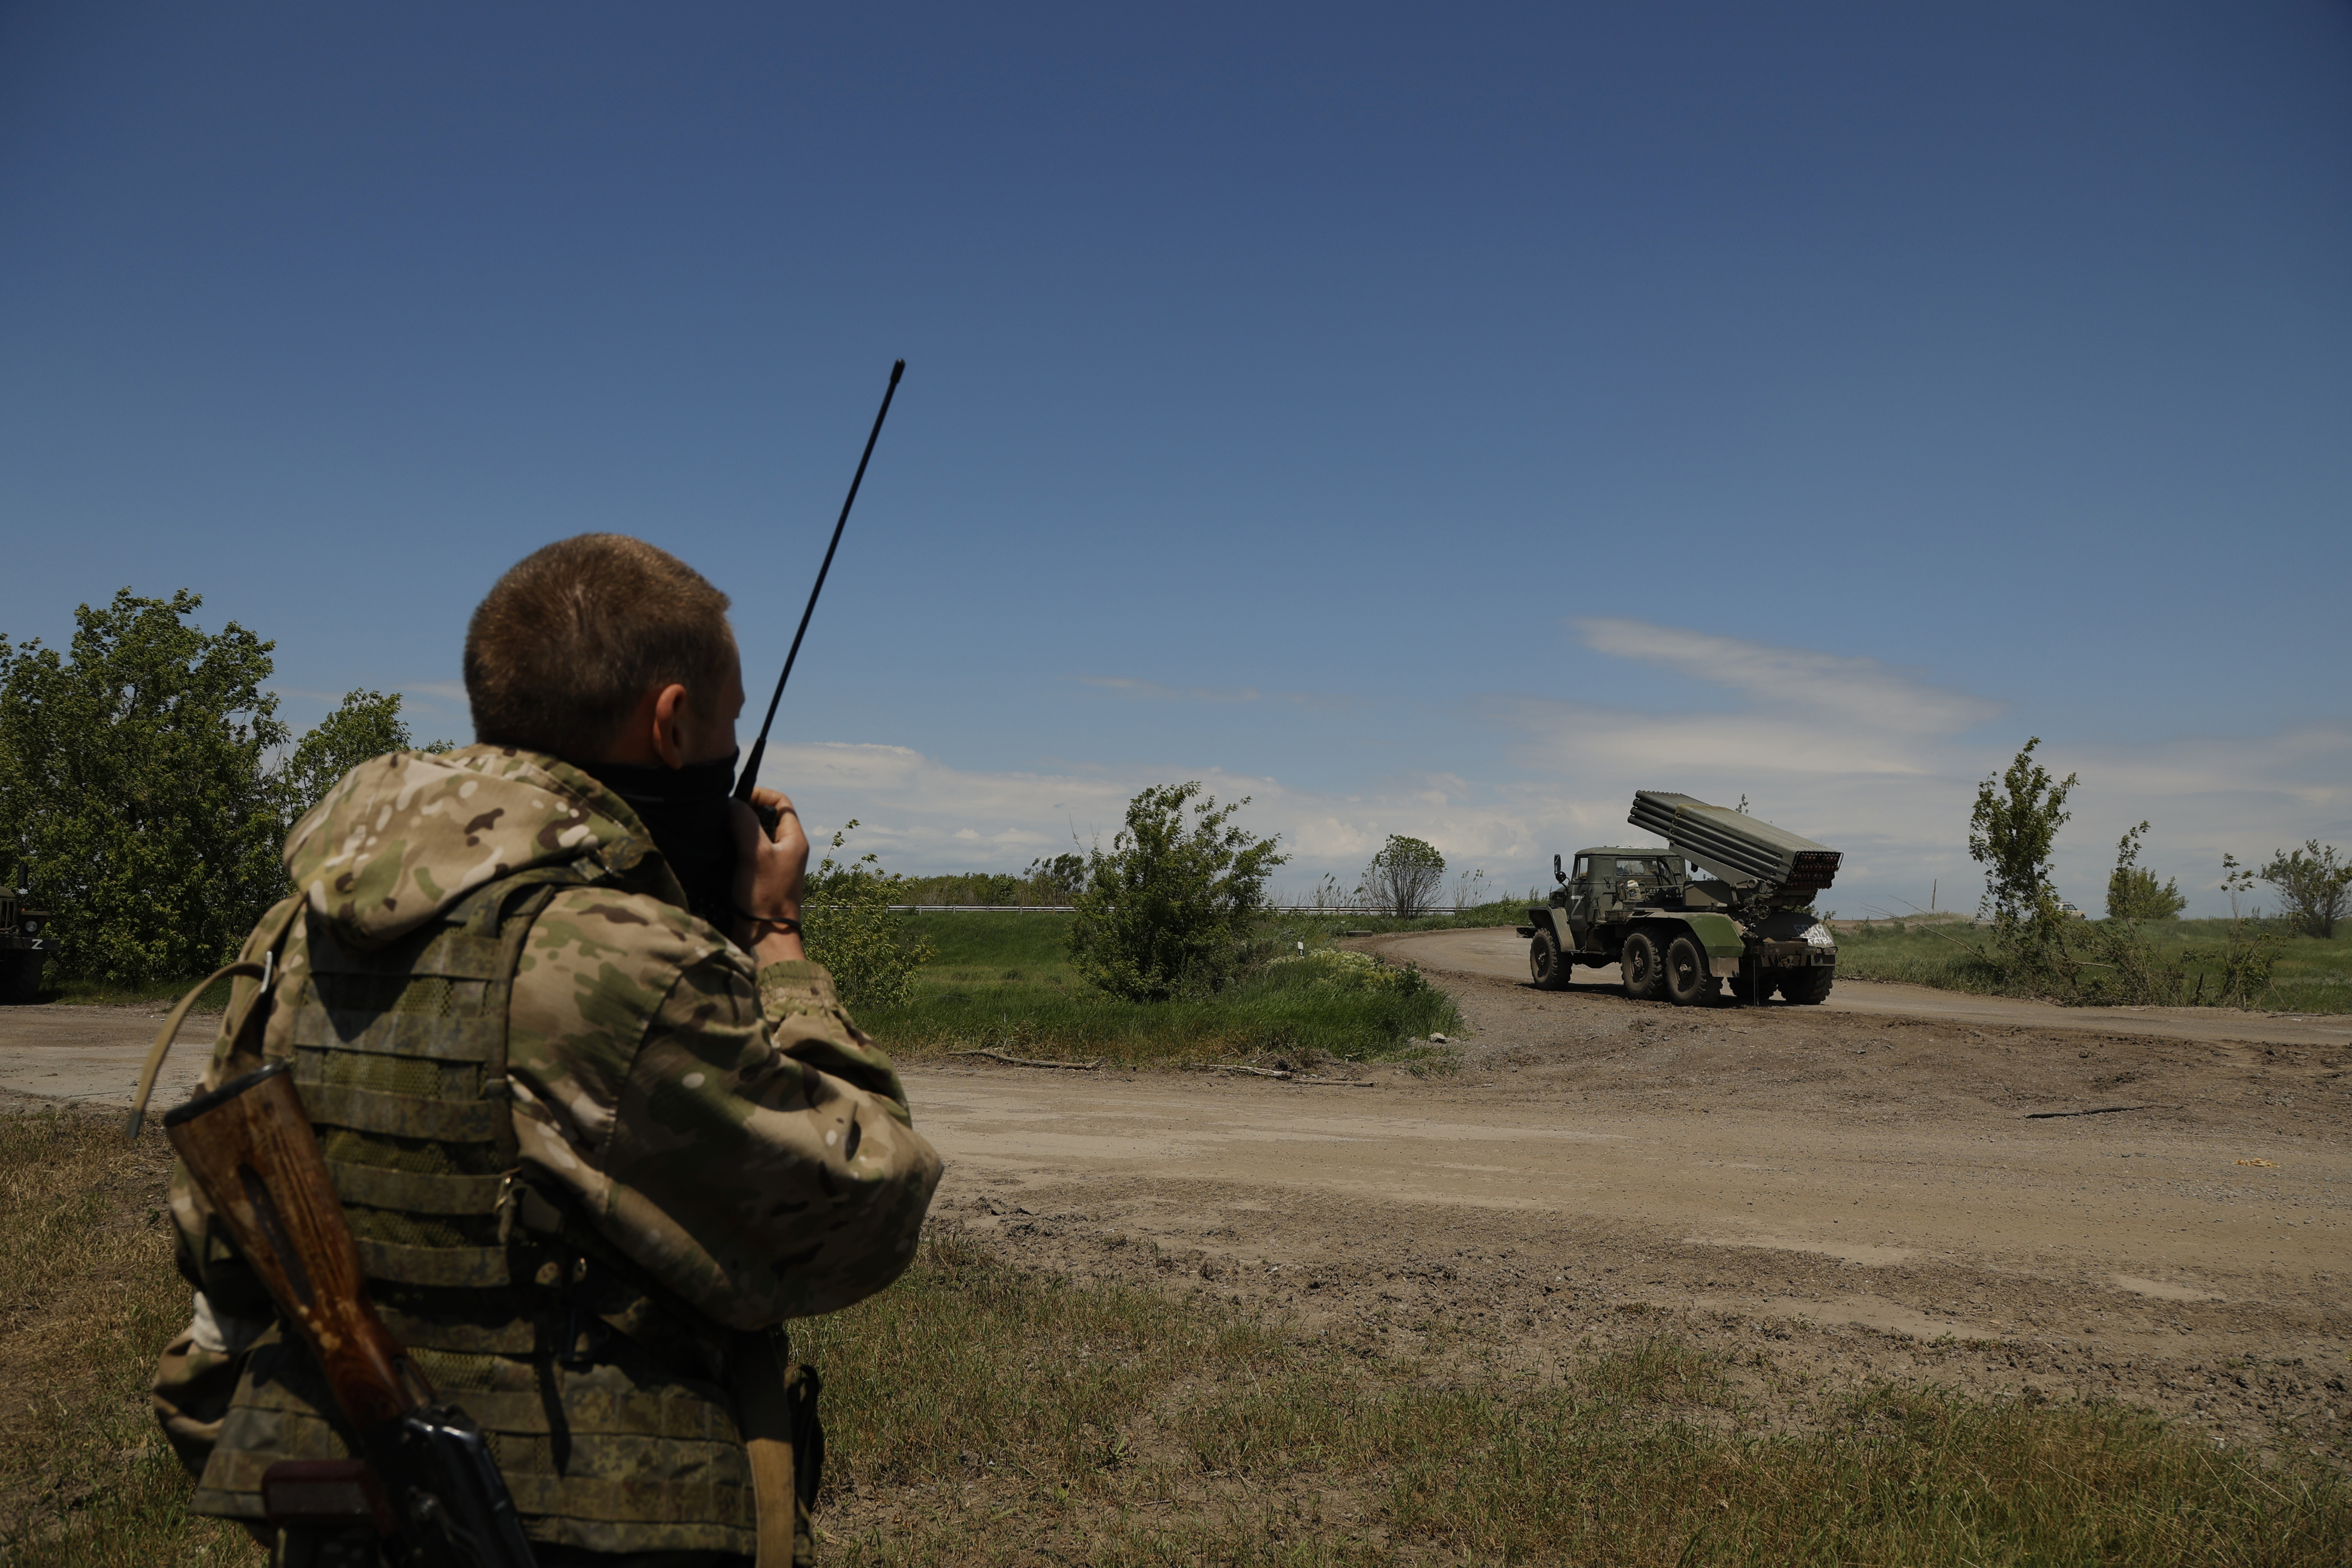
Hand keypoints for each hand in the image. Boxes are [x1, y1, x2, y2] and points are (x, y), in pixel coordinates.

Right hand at [728, 786, 807, 964]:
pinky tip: (718, 853)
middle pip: (765, 816)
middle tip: (722, 818)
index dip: (759, 795)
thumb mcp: (755, 853)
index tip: (736, 802)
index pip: (781, 801)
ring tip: (717, 835)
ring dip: (734, 832)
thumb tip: (731, 803)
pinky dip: (731, 849)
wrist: (765, 938)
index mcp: (794, 839)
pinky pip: (744, 854)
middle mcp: (786, 849)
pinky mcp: (758, 878)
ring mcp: (772, 864)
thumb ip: (744, 823)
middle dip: (743, 813)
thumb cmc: (765, 896)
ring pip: (752, 835)